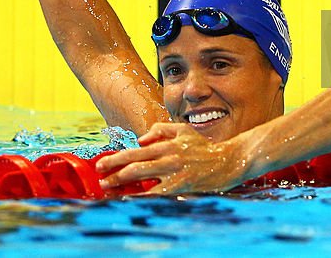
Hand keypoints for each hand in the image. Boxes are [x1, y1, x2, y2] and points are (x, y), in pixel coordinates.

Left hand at [95, 123, 251, 194]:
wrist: (230, 160)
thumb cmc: (205, 147)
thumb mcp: (184, 131)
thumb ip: (161, 130)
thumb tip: (141, 139)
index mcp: (167, 144)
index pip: (135, 151)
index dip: (116, 158)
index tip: (102, 164)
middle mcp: (168, 156)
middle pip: (134, 164)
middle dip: (113, 171)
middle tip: (100, 178)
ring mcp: (174, 172)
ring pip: (141, 177)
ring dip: (121, 183)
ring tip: (109, 188)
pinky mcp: (181, 185)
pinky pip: (156, 193)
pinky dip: (141, 196)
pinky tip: (130, 199)